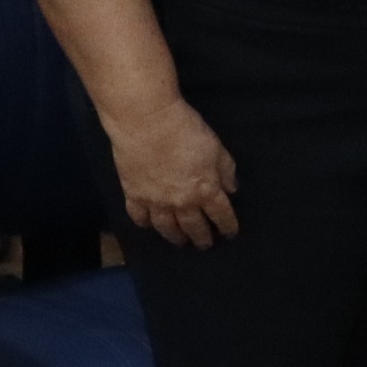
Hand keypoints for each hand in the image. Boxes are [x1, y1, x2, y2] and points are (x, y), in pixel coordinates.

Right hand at [111, 96, 241, 250]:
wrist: (147, 122)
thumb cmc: (185, 129)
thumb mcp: (216, 146)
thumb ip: (226, 170)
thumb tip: (232, 189)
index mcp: (206, 190)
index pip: (221, 215)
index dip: (228, 226)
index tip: (230, 233)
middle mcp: (182, 203)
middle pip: (194, 227)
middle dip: (202, 238)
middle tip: (204, 245)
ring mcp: (156, 202)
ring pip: (167, 228)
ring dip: (175, 237)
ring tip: (179, 241)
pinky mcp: (134, 195)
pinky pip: (139, 217)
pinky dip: (145, 223)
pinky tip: (148, 225)